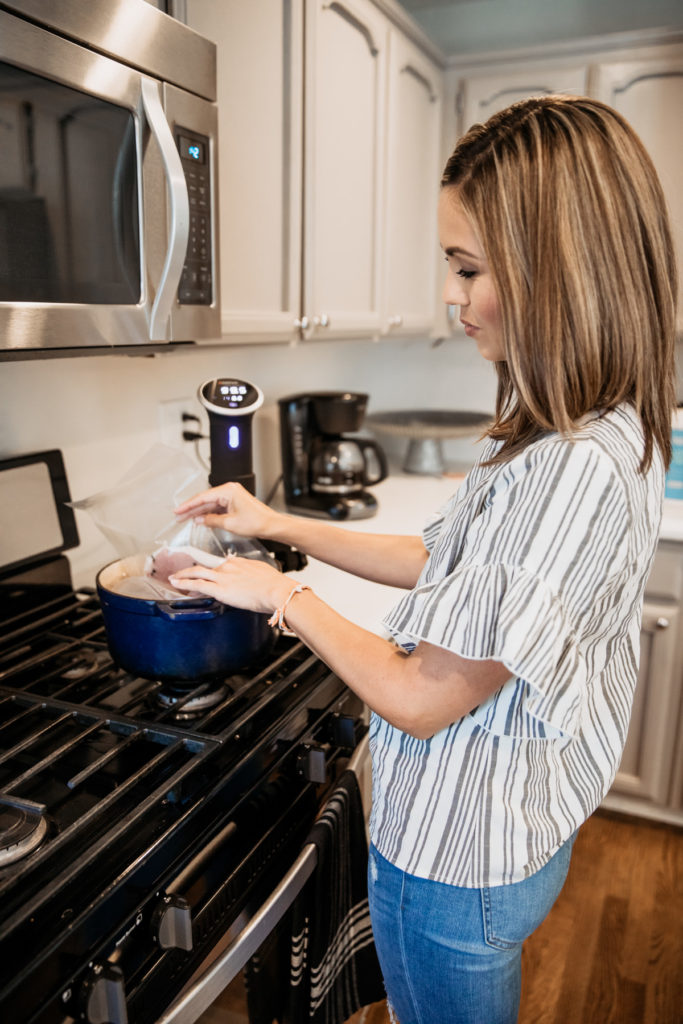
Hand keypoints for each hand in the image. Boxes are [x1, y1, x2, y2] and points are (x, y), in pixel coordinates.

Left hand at [169, 554, 294, 615]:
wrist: (277, 590)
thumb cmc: (275, 585)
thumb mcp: (263, 573)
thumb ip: (253, 575)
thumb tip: (251, 580)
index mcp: (239, 563)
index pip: (220, 565)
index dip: (210, 570)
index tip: (204, 572)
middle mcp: (228, 567)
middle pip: (205, 566)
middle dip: (191, 569)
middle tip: (181, 571)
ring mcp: (223, 577)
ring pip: (197, 572)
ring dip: (183, 575)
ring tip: (174, 578)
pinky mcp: (220, 589)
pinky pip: (198, 584)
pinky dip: (185, 583)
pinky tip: (177, 584)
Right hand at [174, 481, 278, 538]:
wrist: (271, 525)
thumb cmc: (257, 522)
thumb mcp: (230, 523)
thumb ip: (211, 520)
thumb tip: (199, 520)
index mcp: (228, 491)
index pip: (202, 497)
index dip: (188, 505)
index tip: (178, 511)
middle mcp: (229, 490)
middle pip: (205, 500)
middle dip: (191, 509)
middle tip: (178, 516)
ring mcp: (231, 496)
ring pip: (210, 504)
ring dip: (198, 512)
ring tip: (185, 519)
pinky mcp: (233, 502)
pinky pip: (217, 507)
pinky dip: (208, 513)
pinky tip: (199, 519)